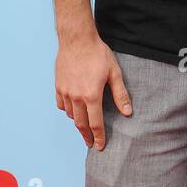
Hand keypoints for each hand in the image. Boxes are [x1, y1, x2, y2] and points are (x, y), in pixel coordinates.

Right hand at [55, 32, 131, 149]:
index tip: (100, 146)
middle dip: (87, 136)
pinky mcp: (58, 86)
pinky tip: (73, 111)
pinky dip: (67, 111)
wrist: (77, 39)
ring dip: (78, 123)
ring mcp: (65, 91)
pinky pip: (61, 104)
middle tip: (91, 143)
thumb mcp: (115, 74)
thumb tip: (128, 112)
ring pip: (70, 115)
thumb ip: (120, 95)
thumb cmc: (98, 54)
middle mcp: (76, 97)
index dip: (98, 137)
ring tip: (84, 127)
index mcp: (92, 96)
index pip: (96, 123)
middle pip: (81, 123)